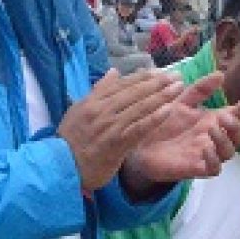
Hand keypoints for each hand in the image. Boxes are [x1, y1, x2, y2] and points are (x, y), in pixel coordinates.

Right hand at [57, 70, 187, 191]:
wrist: (61, 166)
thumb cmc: (71, 139)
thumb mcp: (79, 110)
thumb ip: (98, 91)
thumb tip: (114, 72)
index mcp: (93, 101)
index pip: (123, 84)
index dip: (143, 77)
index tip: (161, 72)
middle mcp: (102, 110)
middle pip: (135, 92)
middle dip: (157, 83)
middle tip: (177, 75)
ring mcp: (110, 126)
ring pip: (140, 107)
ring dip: (161, 96)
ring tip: (178, 88)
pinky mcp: (117, 143)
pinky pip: (139, 128)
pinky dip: (154, 118)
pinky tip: (168, 110)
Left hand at [121, 74, 239, 196]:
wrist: (138, 142)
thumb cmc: (161, 121)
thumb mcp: (180, 101)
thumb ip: (200, 89)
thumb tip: (221, 74)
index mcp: (211, 120)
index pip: (236, 117)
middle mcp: (212, 138)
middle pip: (238, 137)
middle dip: (237, 126)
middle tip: (224, 117)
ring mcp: (205, 154)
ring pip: (229, 153)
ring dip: (225, 141)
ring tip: (212, 129)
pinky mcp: (195, 168)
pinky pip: (214, 169)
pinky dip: (214, 160)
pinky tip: (205, 149)